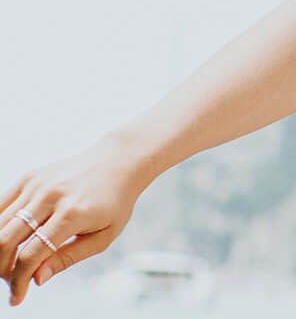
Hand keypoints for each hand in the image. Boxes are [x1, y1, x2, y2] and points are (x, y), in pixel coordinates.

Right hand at [2, 134, 148, 306]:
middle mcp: (52, 196)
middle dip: (2, 268)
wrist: (118, 162)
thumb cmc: (115, 202)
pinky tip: (8, 242)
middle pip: (6, 240)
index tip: (17, 298)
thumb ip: (69, 258)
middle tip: (11, 280)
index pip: (32, 254)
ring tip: (12, 264)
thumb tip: (36, 279)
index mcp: (73, 213)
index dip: (19, 281)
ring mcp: (38, 184)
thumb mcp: (103, 236)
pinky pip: (1, 206)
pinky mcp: (29, 177)